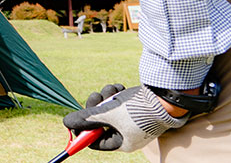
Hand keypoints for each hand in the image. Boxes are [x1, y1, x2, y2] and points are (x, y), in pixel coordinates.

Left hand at [62, 84, 186, 151]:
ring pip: (106, 109)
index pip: (95, 141)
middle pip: (99, 123)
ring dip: (105, 97)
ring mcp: (130, 121)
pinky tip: (120, 88)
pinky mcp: (133, 108)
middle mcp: (126, 134)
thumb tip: (66, 123)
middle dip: (95, 108)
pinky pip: (116, 102)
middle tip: (96, 96)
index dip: (83, 130)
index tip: (74, 119)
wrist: (164, 95)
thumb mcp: (107, 114)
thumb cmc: (137, 109)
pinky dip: (114, 94)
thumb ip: (86, 118)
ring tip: (112, 90)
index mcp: (121, 143)